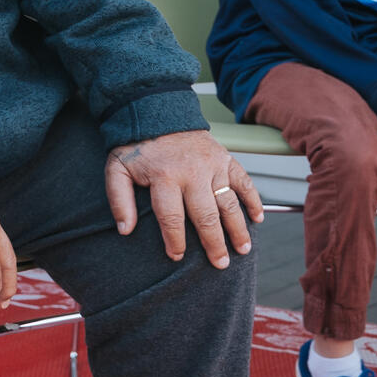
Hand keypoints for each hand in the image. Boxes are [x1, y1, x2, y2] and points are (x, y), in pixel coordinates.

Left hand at [104, 130, 262, 268]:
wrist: (158, 112)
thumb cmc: (138, 146)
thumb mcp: (118, 168)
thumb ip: (119, 198)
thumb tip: (125, 230)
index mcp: (164, 177)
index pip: (171, 217)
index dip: (174, 240)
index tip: (176, 257)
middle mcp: (192, 173)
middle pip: (206, 215)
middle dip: (214, 243)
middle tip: (220, 264)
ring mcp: (212, 165)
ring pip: (229, 203)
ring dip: (238, 228)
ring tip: (243, 250)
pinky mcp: (226, 158)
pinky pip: (244, 181)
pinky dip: (253, 200)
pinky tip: (258, 219)